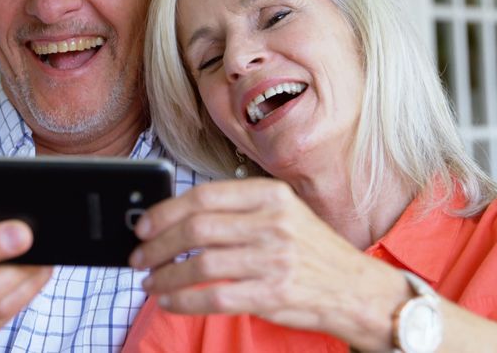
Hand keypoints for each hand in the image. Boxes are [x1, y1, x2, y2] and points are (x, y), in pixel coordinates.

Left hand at [128, 179, 405, 348]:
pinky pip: (214, 296)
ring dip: (165, 276)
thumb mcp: (283, 214)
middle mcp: (273, 222)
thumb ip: (238, 210)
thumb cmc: (310, 250)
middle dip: (157, 245)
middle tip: (138, 257)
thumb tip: (176, 216)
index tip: (144, 225)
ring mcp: (274, 258)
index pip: (204, 196)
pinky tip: (170, 301)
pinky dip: (183, 300)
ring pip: (200, 264)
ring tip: (150, 282)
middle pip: (196, 228)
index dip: (166, 211)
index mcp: (271, 195)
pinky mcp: (273, 293)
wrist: (357, 289)